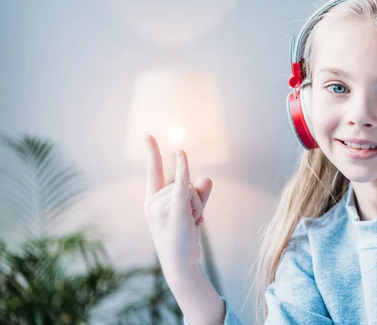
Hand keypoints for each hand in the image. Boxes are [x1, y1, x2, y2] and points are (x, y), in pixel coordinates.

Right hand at [144, 134, 212, 276]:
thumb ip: (199, 194)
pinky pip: (182, 184)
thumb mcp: (193, 212)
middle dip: (195, 200)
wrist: (182, 263)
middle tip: (190, 222)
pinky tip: (181, 153)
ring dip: (198, 206)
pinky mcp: (174, 209)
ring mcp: (162, 205)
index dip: (153, 153)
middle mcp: (154, 201)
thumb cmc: (185, 238)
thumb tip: (207, 178)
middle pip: (184, 183)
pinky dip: (183, 168)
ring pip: (190, 189)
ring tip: (190, 224)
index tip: (148, 135)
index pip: (154, 172)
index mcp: (153, 201)